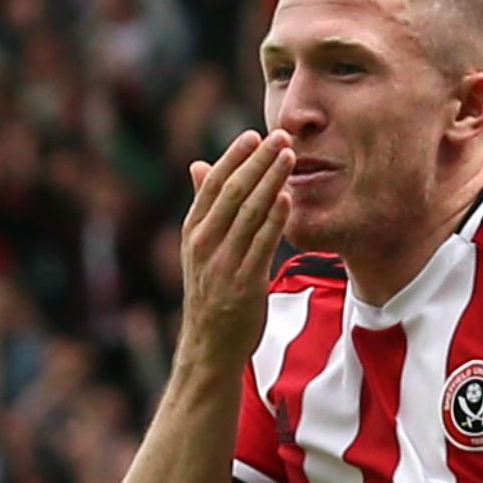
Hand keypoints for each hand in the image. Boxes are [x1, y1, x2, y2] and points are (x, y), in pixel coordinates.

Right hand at [178, 129, 294, 365]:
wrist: (208, 347)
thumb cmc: (210, 293)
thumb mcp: (199, 248)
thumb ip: (204, 207)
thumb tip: (198, 164)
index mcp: (193, 231)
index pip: (213, 184)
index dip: (234, 157)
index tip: (255, 134)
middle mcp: (203, 244)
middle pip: (232, 192)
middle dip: (257, 161)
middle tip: (280, 136)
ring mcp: (222, 264)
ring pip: (248, 213)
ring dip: (271, 181)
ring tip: (290, 156)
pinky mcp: (243, 284)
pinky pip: (261, 244)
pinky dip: (274, 219)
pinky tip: (288, 198)